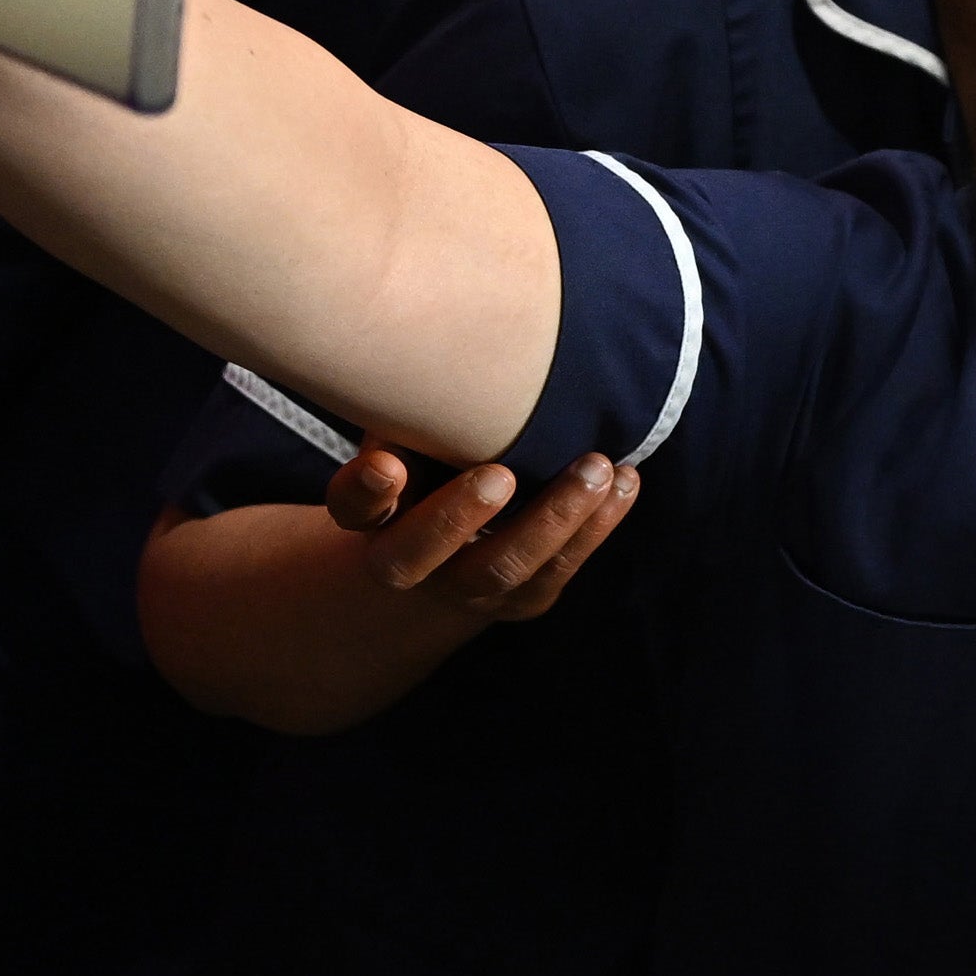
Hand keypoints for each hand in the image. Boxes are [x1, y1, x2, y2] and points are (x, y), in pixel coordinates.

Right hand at [325, 445, 638, 623]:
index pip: (351, 507)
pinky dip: (595, 526)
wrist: (464, 541)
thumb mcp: (418, 432)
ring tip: (597, 468)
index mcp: (373, 514)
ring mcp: (467, 587)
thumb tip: (438, 379)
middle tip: (503, 474)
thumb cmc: (443, 458)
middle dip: (459, 516)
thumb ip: (420, 414)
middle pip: (417, 557)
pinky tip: (624, 483)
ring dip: (554, 517)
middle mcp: (408, 562)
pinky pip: (559, 569)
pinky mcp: (524, 596)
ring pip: (504, 567)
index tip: (387, 465)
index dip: (365, 491)